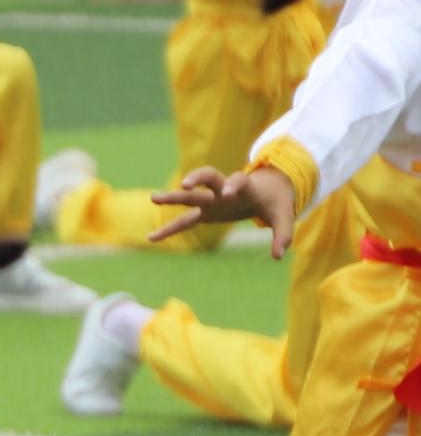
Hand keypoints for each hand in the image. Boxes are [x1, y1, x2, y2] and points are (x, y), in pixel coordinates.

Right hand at [149, 162, 299, 254]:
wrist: (266, 191)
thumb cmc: (275, 202)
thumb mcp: (283, 216)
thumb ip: (282, 234)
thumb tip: (278, 257)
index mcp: (245, 186)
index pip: (237, 180)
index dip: (234, 184)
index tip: (228, 191)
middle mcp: (224, 189)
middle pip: (207, 178)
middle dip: (195, 180)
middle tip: (184, 185)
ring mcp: (212, 200)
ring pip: (190, 196)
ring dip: (172, 197)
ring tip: (153, 198)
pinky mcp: (206, 213)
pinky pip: (184, 221)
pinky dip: (169, 229)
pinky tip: (151, 238)